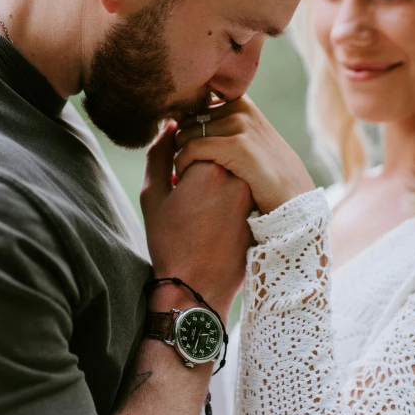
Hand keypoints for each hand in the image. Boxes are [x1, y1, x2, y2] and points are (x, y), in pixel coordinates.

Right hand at [140, 122, 253, 320]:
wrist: (197, 288)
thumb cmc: (169, 242)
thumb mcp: (154, 195)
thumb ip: (160, 153)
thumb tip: (171, 126)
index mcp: (210, 167)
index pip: (198, 135)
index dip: (183, 152)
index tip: (177, 176)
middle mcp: (238, 175)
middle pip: (219, 147)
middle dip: (204, 157)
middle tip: (190, 190)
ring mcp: (253, 193)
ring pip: (233, 166)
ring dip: (219, 172)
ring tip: (203, 203)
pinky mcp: (260, 207)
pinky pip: (244, 185)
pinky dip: (231, 191)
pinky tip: (217, 216)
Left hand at [175, 96, 314, 214]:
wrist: (294, 200)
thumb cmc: (267, 175)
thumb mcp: (249, 141)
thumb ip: (223, 126)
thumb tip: (181, 120)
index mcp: (242, 102)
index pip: (194, 107)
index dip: (183, 130)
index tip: (182, 153)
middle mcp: (241, 107)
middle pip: (187, 120)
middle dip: (180, 143)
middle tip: (182, 167)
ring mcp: (241, 124)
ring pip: (186, 133)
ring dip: (178, 155)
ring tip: (183, 175)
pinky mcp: (238, 146)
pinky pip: (192, 148)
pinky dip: (182, 163)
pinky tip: (183, 178)